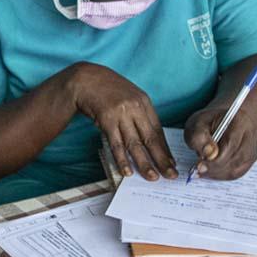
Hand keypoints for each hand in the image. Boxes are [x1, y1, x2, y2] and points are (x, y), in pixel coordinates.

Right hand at [70, 63, 176, 180]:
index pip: (158, 131)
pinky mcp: (106, 120)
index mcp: (144, 102)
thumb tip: (148, 138)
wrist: (85, 79)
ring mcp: (121, 114)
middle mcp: (135, 108)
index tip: (171, 164)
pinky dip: (122, 159)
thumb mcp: (128, 97)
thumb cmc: (107, 89)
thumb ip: (138, 114)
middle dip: (161, 159)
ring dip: (144, 163)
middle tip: (170, 175)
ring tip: (151, 177)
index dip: (165, 149)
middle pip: (150, 138)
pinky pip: (116, 144)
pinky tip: (128, 170)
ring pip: (134, 144)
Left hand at [184, 107, 256, 179]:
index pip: (231, 144)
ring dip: (218, 173)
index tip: (200, 165)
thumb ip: (199, 137)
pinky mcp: (249, 159)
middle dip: (215, 167)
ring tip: (202, 170)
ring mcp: (252, 148)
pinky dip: (222, 175)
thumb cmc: (207, 122)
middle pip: (236, 158)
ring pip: (237, 168)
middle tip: (198, 170)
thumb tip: (208, 154)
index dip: (216, 158)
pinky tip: (210, 172)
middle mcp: (250, 135)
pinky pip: (237, 173)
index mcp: (239, 120)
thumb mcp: (197, 123)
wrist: (220, 121)